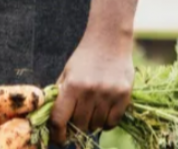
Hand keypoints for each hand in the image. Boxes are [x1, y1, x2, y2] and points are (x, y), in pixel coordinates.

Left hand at [49, 28, 133, 144]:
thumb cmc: (85, 57)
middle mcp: (90, 91)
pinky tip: (104, 111)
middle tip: (78, 118)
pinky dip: (107, 122)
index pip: (59, 119)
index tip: (58, 139)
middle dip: (77, 126)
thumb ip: (60, 95)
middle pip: (80, 125)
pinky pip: (112, 122)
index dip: (57, 133)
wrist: (109, 39)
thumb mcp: (67, 72)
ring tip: (92, 110)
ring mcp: (108, 94)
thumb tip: (53, 121)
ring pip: (97, 125)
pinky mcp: (123, 96)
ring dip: (92, 123)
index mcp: (72, 85)